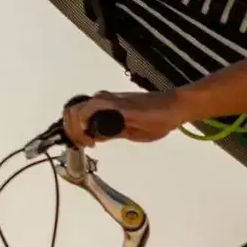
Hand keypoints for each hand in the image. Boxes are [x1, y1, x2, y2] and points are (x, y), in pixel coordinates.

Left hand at [65, 91, 189, 145]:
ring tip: (89, 143)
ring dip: (76, 130)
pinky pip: (89, 108)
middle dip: (71, 132)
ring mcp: (109, 101)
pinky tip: (92, 135)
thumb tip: (98, 136)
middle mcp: (104, 101)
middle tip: (85, 145)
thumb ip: (114, 132)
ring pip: (76, 110)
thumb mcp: (131, 132)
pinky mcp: (116, 103)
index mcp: (107, 108)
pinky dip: (84, 122)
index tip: (86, 145)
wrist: (175, 108)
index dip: (75, 132)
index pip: (79, 115)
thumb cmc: (159, 119)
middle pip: (71, 112)